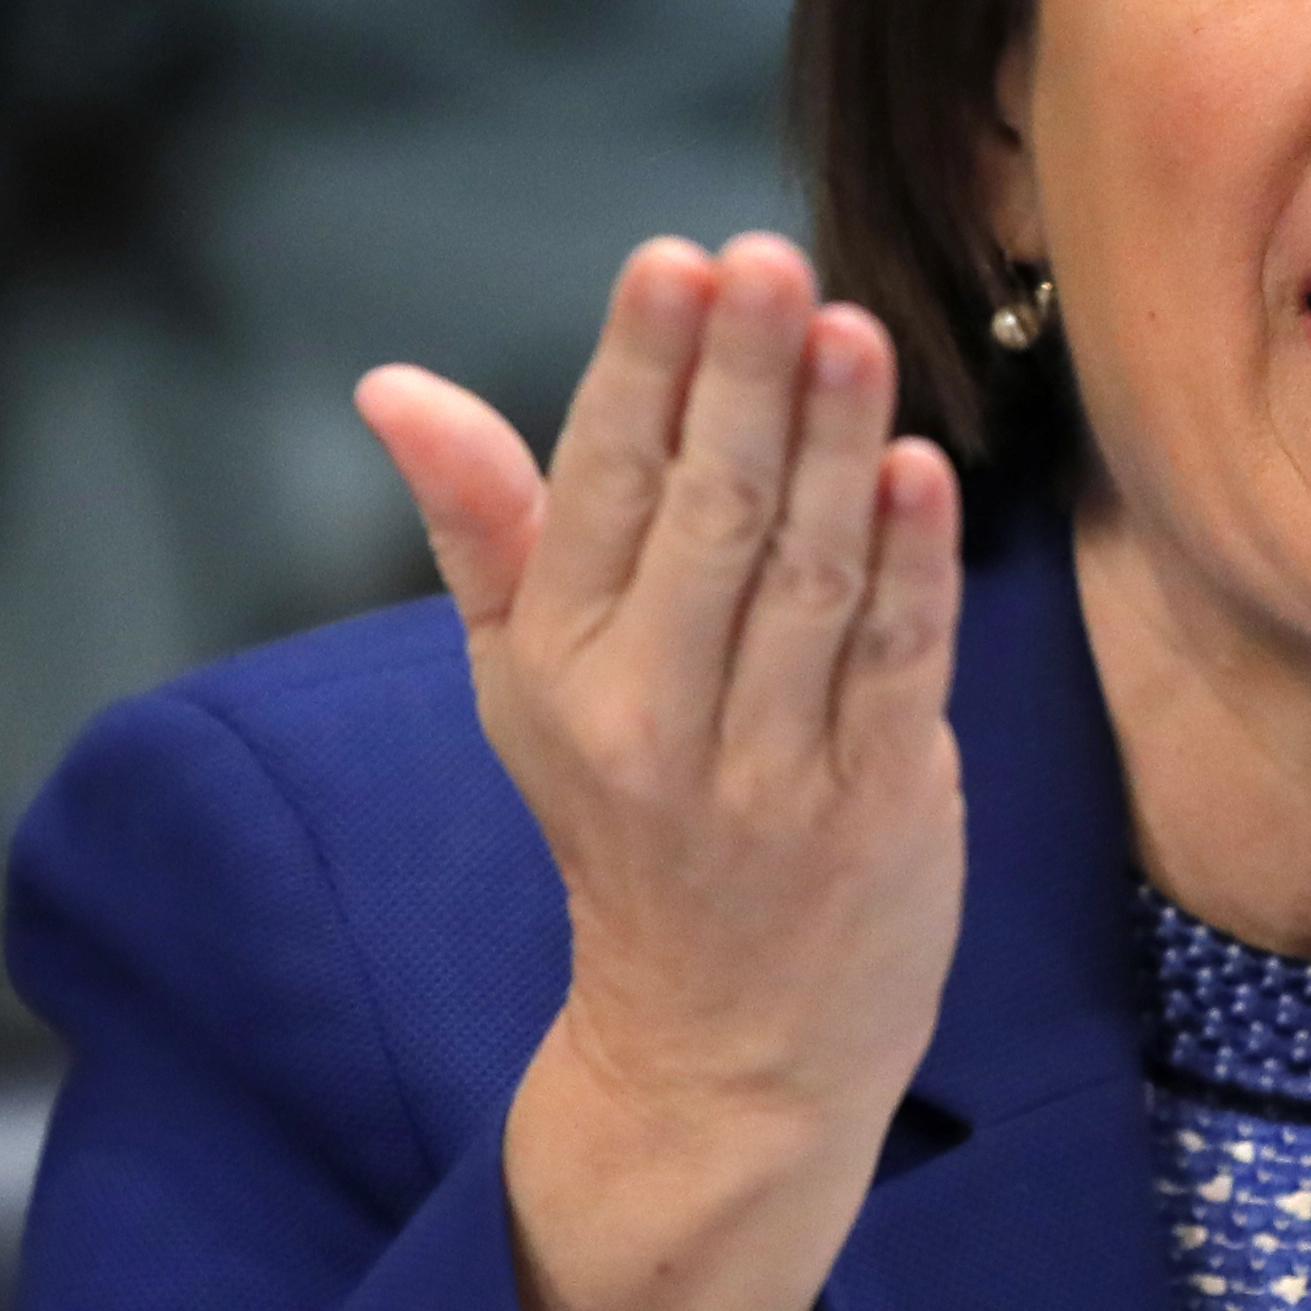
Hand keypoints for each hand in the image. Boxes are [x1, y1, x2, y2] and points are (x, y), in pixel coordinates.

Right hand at [358, 233, 965, 1310]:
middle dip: (741, 381)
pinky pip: (895, 664)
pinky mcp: (880, 805)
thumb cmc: (620, 828)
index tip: (674, 260)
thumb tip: (390, 386)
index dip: (640, 372)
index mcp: (561, 678)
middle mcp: (656, 724)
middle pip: (706, 521)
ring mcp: (773, 773)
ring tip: (852, 325)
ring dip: (835, 447)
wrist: (719, 1053)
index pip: (599, 494)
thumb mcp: (522, 690)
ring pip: (805, 580)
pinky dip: (910, 564)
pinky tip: (920, 464)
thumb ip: (484, 527)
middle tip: (772, 257)